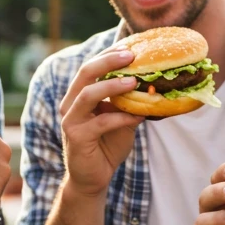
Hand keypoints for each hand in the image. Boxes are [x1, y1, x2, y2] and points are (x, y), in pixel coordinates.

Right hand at [58, 48, 144, 196]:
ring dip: (112, 85)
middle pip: (84, 73)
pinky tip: (138, 116)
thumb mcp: (121, 120)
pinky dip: (121, 118)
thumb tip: (154, 86)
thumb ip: (129, 103)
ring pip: (87, 94)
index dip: (108, 54)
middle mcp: (70, 104)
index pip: (90, 67)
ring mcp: (70, 120)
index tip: (130, 46)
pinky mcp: (76, 137)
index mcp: (78, 96)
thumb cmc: (106, 146)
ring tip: (134, 81)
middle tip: (131, 55)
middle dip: (108, 61)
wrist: (92, 178)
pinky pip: (100, 122)